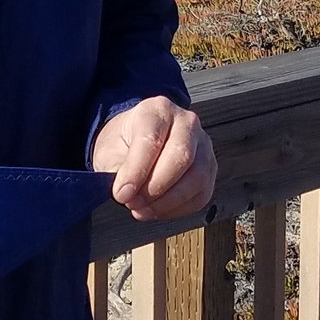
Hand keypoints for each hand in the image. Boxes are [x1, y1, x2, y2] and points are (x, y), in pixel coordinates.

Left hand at [91, 96, 215, 222]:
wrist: (136, 140)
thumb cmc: (123, 143)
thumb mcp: (109, 150)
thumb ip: (116, 169)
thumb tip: (127, 193)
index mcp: (158, 110)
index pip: (152, 140)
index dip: (136, 171)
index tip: (121, 194)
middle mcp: (187, 122)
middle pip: (181, 157)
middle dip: (155, 187)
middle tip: (133, 204)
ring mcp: (203, 146)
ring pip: (197, 178)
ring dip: (168, 202)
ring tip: (142, 210)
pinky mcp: (210, 169)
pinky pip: (201, 194)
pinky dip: (178, 209)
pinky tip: (157, 210)